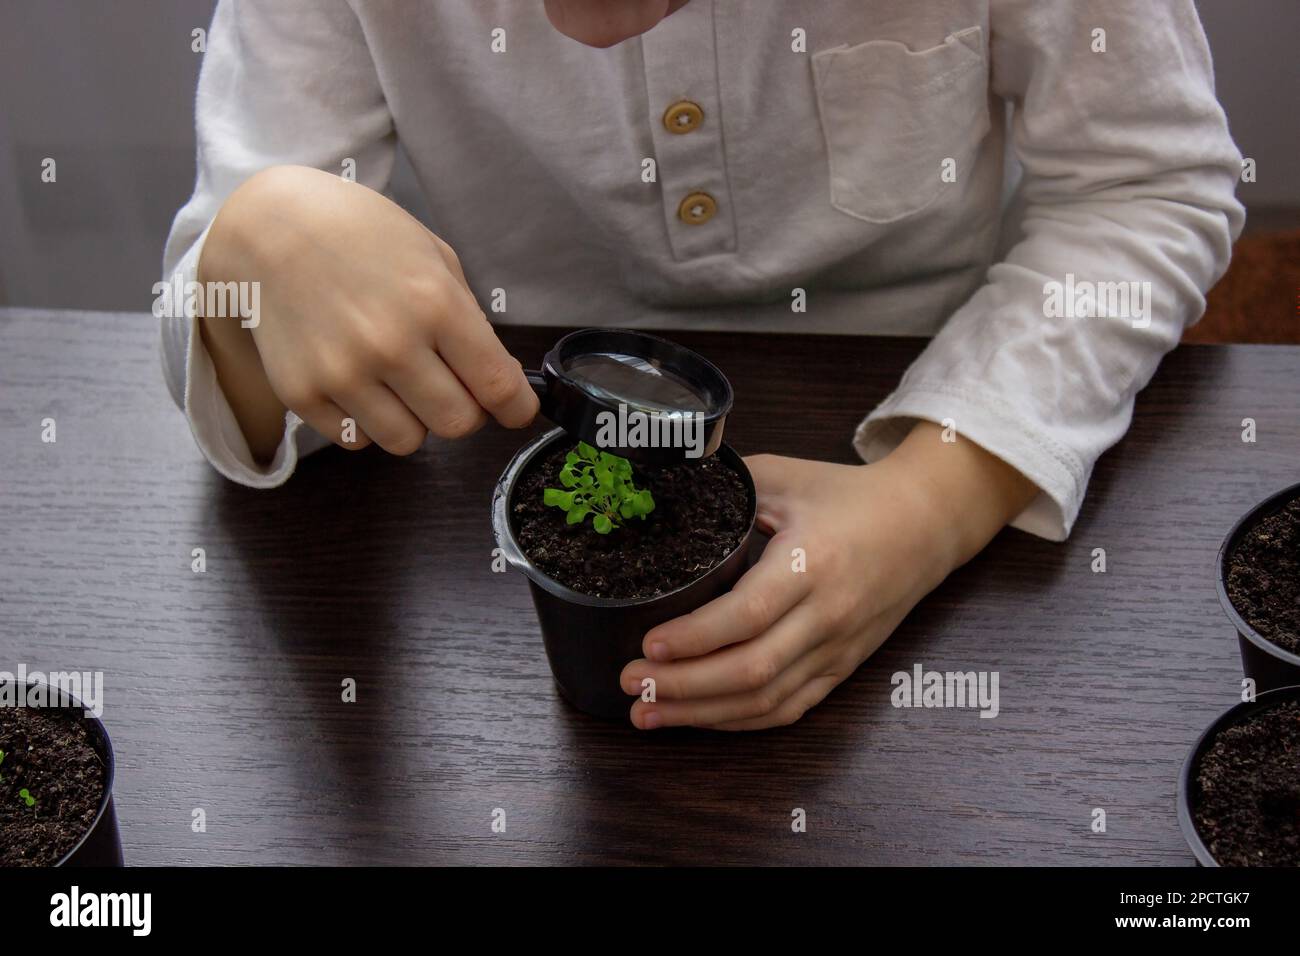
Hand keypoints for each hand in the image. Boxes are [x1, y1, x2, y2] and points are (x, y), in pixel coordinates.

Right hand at [197, 165, 537, 460]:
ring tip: (398, 381)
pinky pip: (357, 440)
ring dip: (414, 419)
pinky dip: (365, 420)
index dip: (517, 408)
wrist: (268, 226)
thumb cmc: (359, 234)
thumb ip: (468, 317)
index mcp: (434, 304)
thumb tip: (495, 376)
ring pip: (409, 442)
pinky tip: (357, 380)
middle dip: (465, 410)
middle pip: (458, 424)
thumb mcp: (432, 255)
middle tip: (452, 386)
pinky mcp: (303, 394)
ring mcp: (343, 374)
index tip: (516, 410)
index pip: (498, 386)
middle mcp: (391, 345)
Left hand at [620, 421, 1037, 729]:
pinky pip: (788, 708)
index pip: (747, 614)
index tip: (648, 642)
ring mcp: (837, 648)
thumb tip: (659, 495)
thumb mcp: (785, 475)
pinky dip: (740, 720)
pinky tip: (698, 718)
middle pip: (751, 669)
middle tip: (630, 683)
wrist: (924, 524)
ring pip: (765, 699)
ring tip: (646, 713)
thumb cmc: (848, 496)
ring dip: (702, 714)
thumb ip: (725, 486)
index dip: (694, 637)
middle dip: (682, 685)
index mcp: (810, 561)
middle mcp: (827, 613)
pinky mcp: (842, 667)